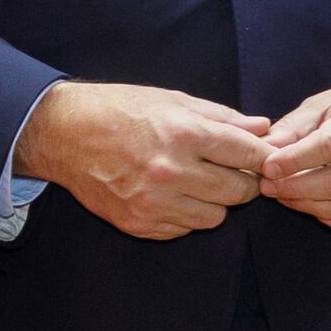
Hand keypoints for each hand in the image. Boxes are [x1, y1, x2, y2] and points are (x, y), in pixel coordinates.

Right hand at [28, 81, 267, 239]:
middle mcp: (171, 171)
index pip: (248, 154)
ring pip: (215, 217)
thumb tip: (264, 128)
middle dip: (244, 181)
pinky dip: (186, 215)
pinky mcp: (139, 224)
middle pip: (239, 192)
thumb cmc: (122, 111)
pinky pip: (184, 229)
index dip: (263, 156)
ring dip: (215, 202)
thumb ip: (222, 118)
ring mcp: (154, 203)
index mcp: (184, 134)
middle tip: (233, 170)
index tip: (265, 157)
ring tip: (198, 182)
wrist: (66, 135)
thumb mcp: (174, 101)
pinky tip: (171, 194)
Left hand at [256, 72, 330, 233]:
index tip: (268, 168)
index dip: (295, 161)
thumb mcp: (326, 103)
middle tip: (270, 187)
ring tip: (287, 197)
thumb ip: (294, 127)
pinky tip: (315, 207)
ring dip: (310, 207)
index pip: (330, 145)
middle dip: (296, 189)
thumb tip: (265, 149)